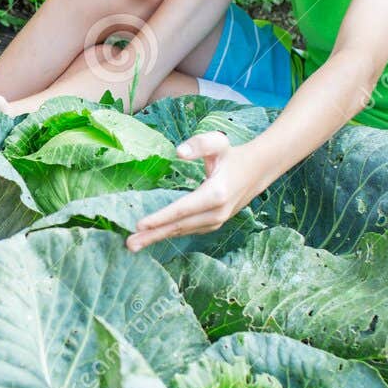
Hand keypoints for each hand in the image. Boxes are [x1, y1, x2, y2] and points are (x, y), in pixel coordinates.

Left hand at [125, 132, 260, 252]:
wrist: (258, 171)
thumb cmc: (233, 155)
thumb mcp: (218, 143)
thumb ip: (199, 144)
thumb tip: (178, 153)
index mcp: (215, 193)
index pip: (183, 209)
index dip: (160, 218)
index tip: (140, 224)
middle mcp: (216, 212)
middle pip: (179, 226)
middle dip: (153, 235)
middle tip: (129, 244)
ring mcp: (216, 221)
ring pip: (182, 231)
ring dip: (157, 238)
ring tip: (134, 245)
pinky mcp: (213, 224)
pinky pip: (188, 230)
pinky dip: (170, 233)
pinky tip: (153, 236)